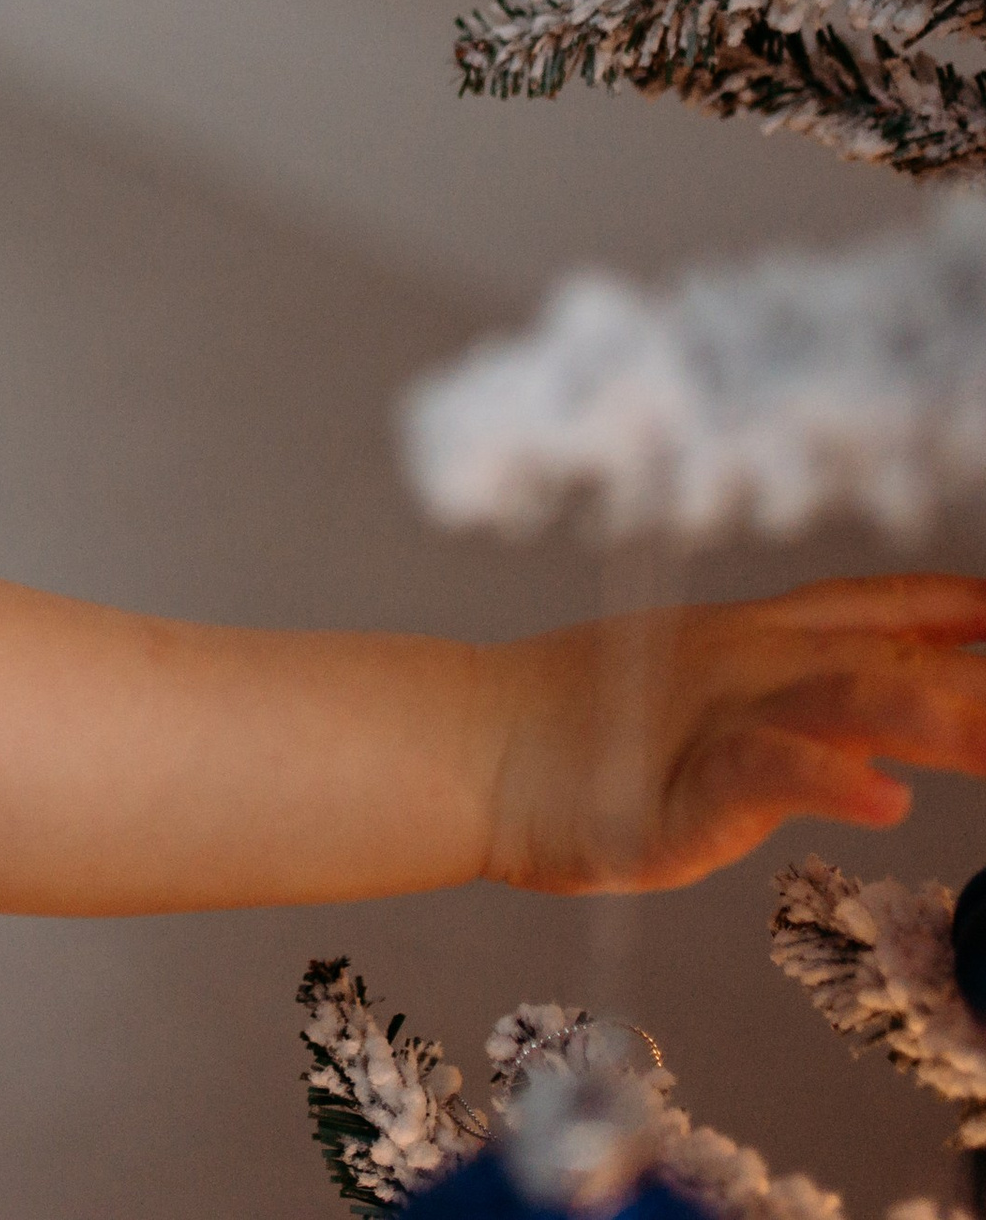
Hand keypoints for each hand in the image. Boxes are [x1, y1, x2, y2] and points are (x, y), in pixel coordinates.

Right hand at [481, 574, 985, 895]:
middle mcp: (746, 661)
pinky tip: (883, 797)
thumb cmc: (572, 728)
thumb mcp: (692, 684)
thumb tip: (875, 706)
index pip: (874, 606)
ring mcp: (717, 716)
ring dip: (936, 714)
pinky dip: (827, 779)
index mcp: (749, 637)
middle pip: (892, 656)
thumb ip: (783, 684)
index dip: (953, 604)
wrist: (467, 742)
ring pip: (846, 699)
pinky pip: (764, 772)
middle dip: (980, 680)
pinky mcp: (684, 784)